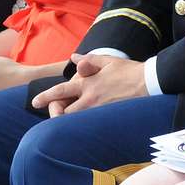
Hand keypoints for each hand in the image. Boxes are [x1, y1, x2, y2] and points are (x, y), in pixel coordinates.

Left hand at [31, 54, 145, 116]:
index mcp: (88, 84)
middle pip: (65, 113)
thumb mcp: (107, 60)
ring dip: (70, 121)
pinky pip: (91, 125)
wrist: (150, 83)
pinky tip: (87, 124)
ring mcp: (100, 112)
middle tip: (56, 113)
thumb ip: (89, 61)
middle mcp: (91, 100)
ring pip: (77, 122)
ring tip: (69, 119)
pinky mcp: (109, 119)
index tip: (35, 102)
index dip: (46, 97)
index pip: (61, 91)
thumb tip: (74, 58)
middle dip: (57, 115)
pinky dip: (85, 125)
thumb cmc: (129, 71)